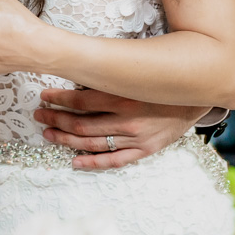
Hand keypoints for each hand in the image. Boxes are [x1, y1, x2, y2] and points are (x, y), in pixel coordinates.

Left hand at [35, 87, 209, 170]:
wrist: (195, 96)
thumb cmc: (160, 79)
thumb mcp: (134, 71)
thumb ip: (109, 74)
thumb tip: (77, 72)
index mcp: (123, 95)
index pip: (80, 100)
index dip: (58, 99)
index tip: (44, 96)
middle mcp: (127, 119)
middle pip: (81, 123)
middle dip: (56, 119)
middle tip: (39, 116)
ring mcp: (135, 138)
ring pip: (92, 143)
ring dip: (66, 139)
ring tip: (48, 134)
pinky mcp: (144, 150)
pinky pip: (113, 161)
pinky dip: (92, 163)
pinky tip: (74, 161)